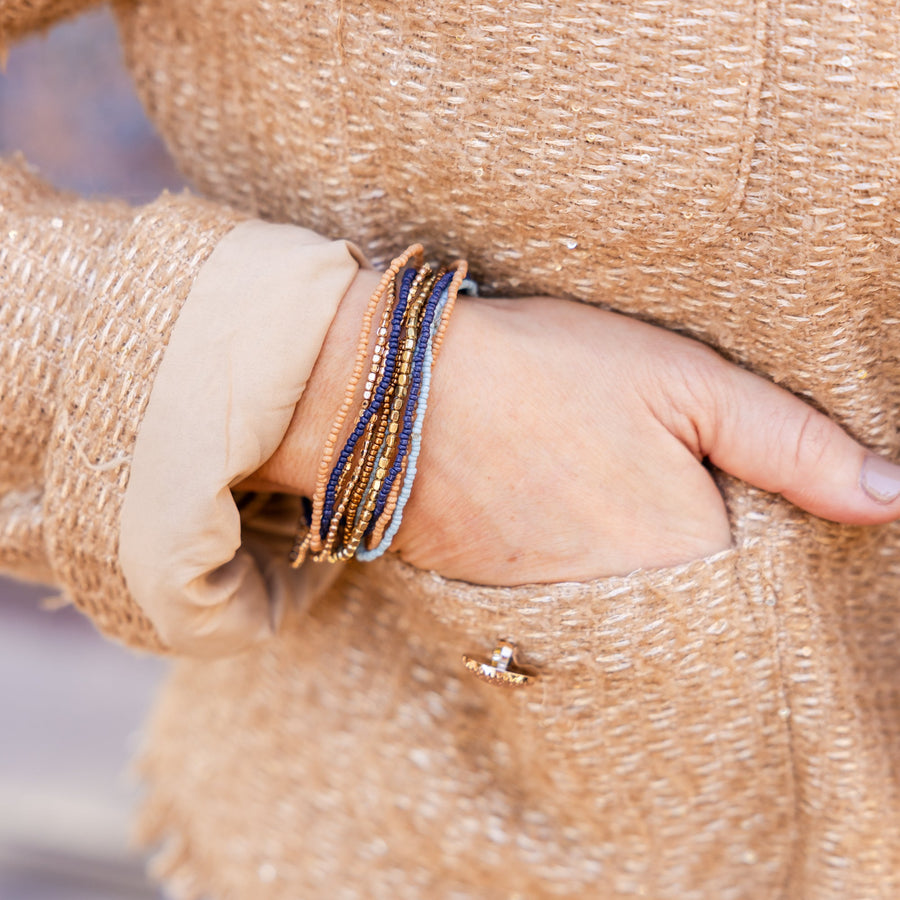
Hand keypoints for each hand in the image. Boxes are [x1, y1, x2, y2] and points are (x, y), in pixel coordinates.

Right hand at [249, 272, 899, 585]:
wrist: (396, 395)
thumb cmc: (546, 373)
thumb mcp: (686, 384)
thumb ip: (795, 447)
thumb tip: (895, 497)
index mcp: (688, 558)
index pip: (770, 589)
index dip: (768, 539)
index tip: (736, 493)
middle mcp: (628, 613)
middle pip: (700, 611)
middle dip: (703, 561)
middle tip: (661, 491)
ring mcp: (559, 620)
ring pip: (637, 616)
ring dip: (642, 572)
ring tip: (613, 502)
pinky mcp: (504, 609)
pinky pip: (575, 616)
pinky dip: (587, 579)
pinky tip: (568, 522)